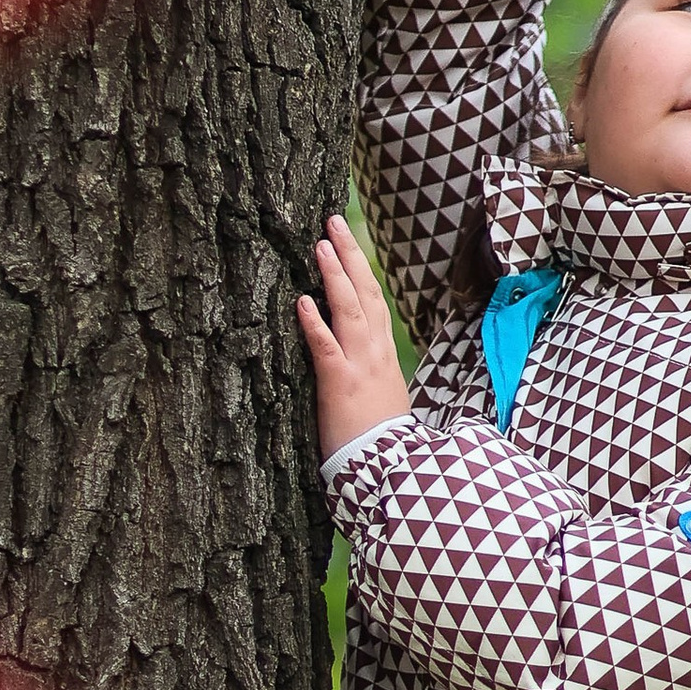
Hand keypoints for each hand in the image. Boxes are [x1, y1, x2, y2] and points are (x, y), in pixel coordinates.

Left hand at [297, 214, 410, 458]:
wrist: (388, 468)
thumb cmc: (379, 439)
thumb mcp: (380, 395)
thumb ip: (366, 369)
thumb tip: (352, 353)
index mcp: (382, 355)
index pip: (374, 301)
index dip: (361, 270)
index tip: (347, 243)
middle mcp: (375, 353)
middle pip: (365, 293)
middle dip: (349, 255)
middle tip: (333, 221)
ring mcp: (360, 366)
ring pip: (349, 310)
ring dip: (334, 275)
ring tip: (320, 244)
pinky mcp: (340, 384)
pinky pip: (327, 347)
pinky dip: (315, 323)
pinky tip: (301, 300)